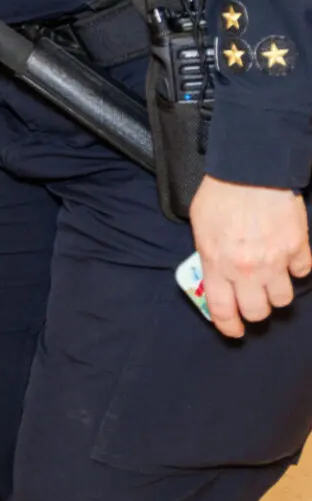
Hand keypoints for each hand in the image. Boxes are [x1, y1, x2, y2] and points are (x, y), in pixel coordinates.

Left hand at [190, 176, 311, 337]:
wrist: (250, 170)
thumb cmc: (219, 195)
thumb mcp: (199, 225)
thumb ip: (207, 252)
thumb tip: (212, 271)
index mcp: (217, 263)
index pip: (223, 309)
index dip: (229, 326)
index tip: (234, 330)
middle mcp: (247, 269)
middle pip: (258, 311)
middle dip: (255, 310)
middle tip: (253, 301)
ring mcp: (275, 260)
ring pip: (283, 299)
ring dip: (276, 292)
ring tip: (270, 279)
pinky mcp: (298, 248)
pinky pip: (302, 272)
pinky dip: (296, 269)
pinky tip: (288, 258)